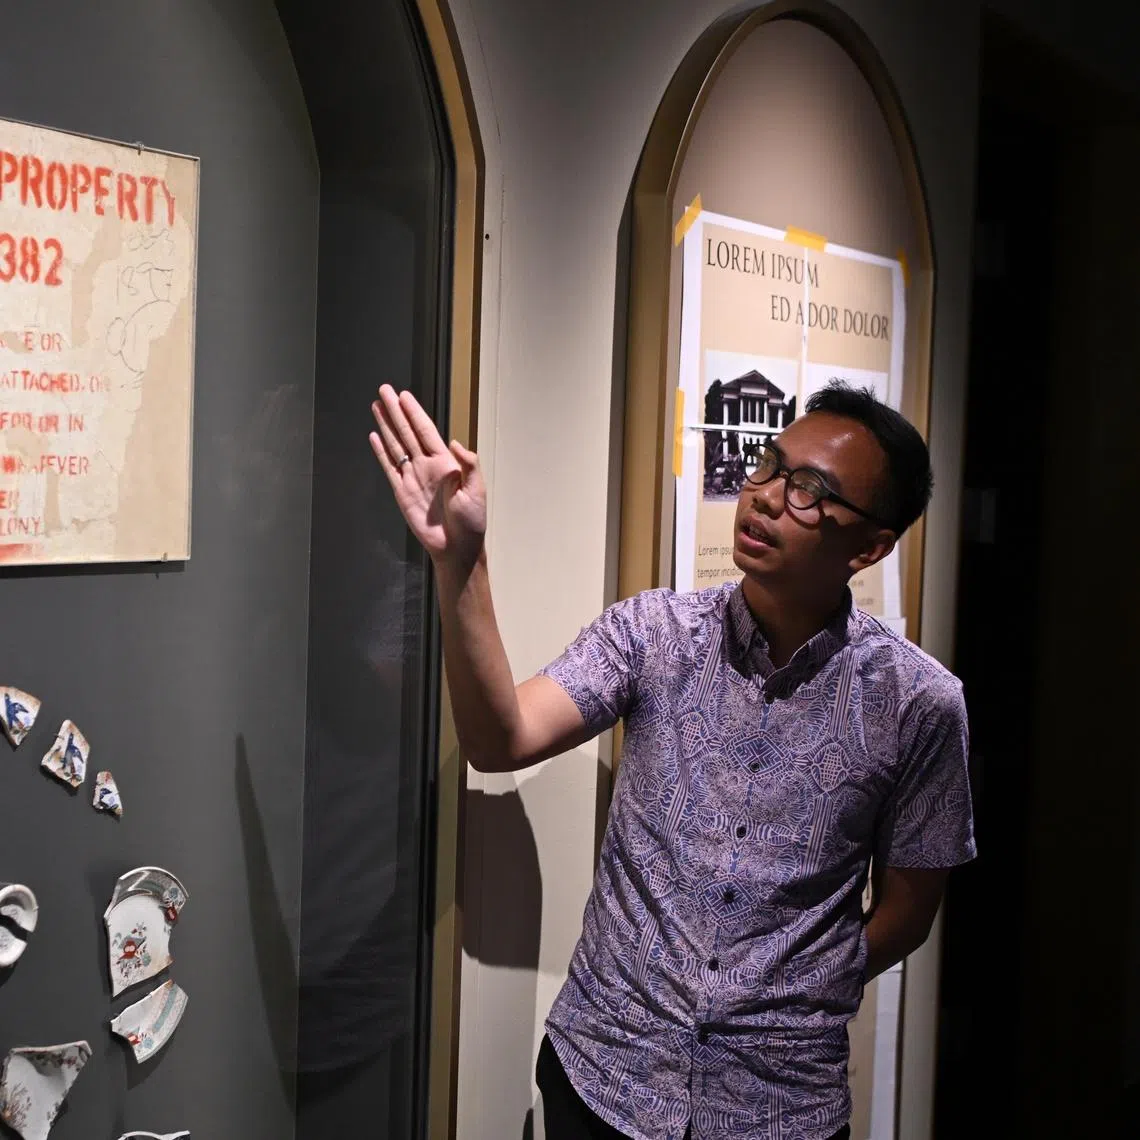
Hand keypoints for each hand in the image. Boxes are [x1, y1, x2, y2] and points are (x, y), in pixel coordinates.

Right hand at [370, 385, 486, 569]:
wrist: (456, 547)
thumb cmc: (471, 521)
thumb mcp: (476, 491)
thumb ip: (468, 465)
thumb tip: (455, 442)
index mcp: (445, 463)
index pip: (426, 431)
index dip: (414, 413)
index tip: (404, 396)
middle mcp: (427, 466)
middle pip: (407, 432)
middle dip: (396, 411)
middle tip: (384, 390)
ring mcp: (413, 478)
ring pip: (396, 445)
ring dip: (386, 426)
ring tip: (377, 406)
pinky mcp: (402, 492)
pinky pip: (389, 467)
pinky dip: (382, 452)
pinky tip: (375, 437)